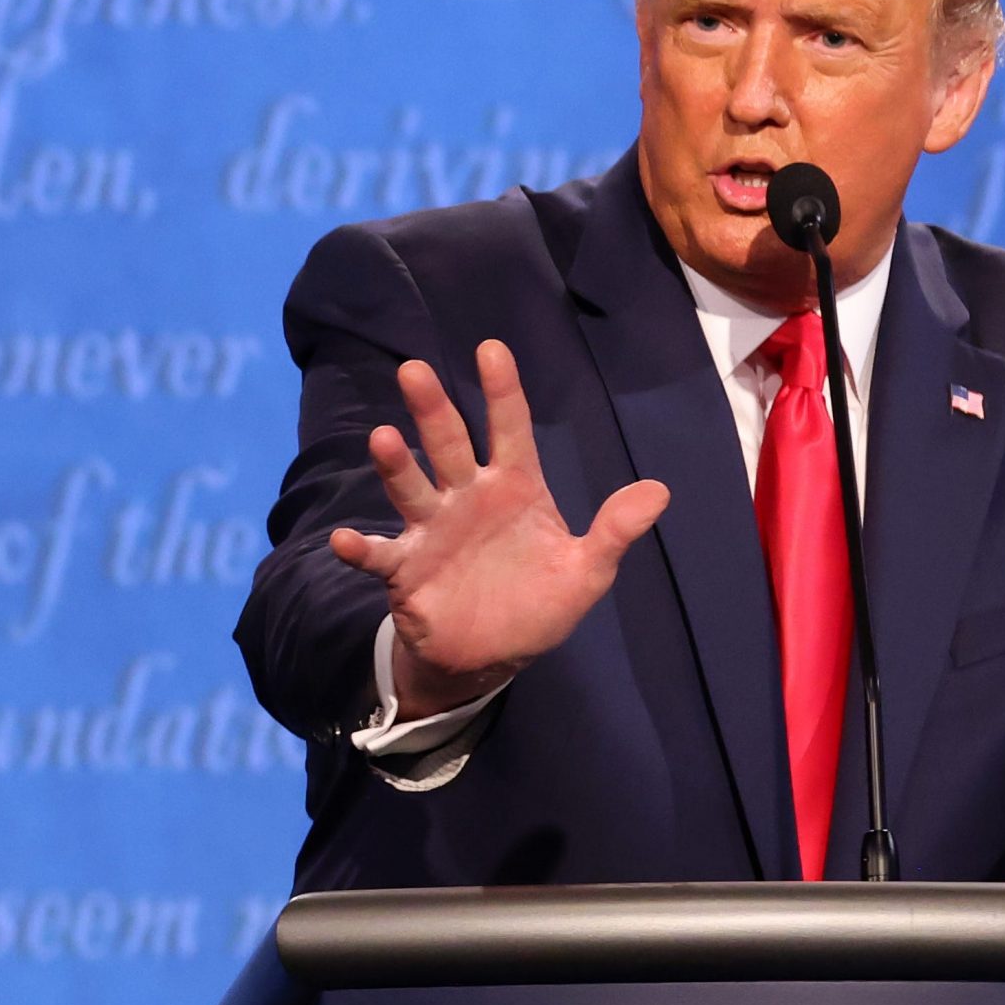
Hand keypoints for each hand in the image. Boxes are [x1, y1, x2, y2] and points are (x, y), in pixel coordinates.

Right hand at [329, 340, 670, 718]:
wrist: (491, 655)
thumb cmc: (536, 603)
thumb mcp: (586, 571)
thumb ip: (614, 531)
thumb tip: (660, 491)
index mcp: (514, 488)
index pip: (509, 430)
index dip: (503, 392)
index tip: (491, 349)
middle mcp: (467, 497)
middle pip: (448, 445)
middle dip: (433, 409)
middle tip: (414, 370)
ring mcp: (432, 531)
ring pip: (412, 488)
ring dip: (396, 466)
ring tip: (382, 439)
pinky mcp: (406, 571)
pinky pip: (381, 555)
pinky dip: (361, 549)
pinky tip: (344, 540)